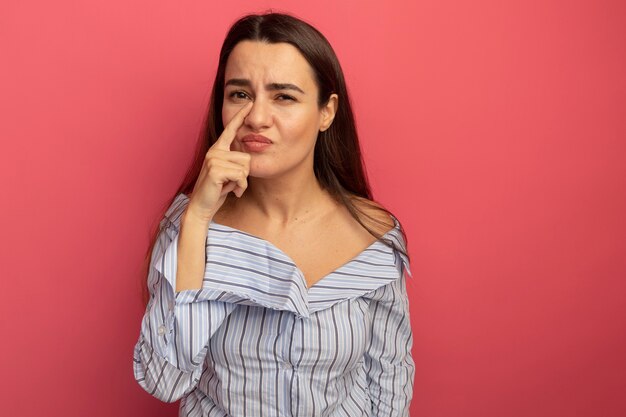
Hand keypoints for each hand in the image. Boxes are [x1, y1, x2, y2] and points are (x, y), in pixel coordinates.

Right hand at [185, 102, 252, 222]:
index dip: (240, 116)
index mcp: (218, 149)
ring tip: (229, 186)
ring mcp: (213, 159)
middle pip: (247, 157)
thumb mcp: (229, 173)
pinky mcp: (215, 169)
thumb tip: (248, 157)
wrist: (202, 206)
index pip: (230, 130)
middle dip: (244, 174)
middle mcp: (215, 151)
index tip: (248, 103)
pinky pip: (240, 176)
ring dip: (242, 182)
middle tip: (232, 182)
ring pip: (245, 167)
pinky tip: (228, 190)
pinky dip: (239, 187)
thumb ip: (236, 162)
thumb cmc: (217, 190)